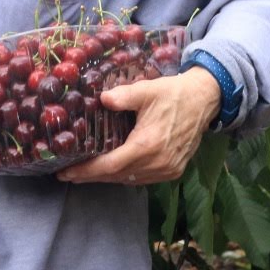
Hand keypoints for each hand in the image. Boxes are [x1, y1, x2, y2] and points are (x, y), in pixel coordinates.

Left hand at [57, 68, 221, 185]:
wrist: (204, 100)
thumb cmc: (174, 93)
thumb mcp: (147, 89)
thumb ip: (122, 96)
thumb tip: (101, 99)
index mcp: (148, 144)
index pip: (110, 165)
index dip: (86, 171)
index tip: (65, 173)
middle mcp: (157, 162)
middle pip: (117, 176)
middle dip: (91, 176)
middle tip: (68, 174)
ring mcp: (167, 169)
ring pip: (130, 180)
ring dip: (108, 177)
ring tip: (86, 173)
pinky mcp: (173, 171)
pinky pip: (143, 179)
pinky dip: (126, 176)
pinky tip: (114, 169)